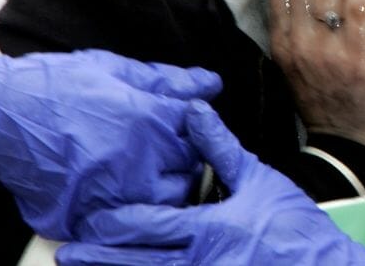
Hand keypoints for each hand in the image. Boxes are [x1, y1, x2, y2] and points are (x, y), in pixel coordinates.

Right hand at [0, 49, 222, 239]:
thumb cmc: (56, 86)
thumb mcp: (116, 69)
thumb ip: (169, 81)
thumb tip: (212, 84)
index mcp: (147, 119)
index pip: (199, 135)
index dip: (197, 132)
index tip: (186, 130)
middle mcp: (133, 160)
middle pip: (188, 172)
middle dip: (185, 162)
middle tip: (170, 154)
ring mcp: (109, 192)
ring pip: (164, 203)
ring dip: (164, 190)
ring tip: (148, 174)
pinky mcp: (84, 215)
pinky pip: (125, 224)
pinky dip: (130, 213)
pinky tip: (122, 194)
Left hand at [56, 101, 364, 265]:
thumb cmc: (296, 227)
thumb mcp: (260, 180)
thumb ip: (221, 148)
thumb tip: (194, 112)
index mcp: (208, 229)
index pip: (149, 225)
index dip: (116, 222)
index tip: (91, 218)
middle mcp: (200, 261)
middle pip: (138, 261)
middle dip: (100, 256)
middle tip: (68, 252)